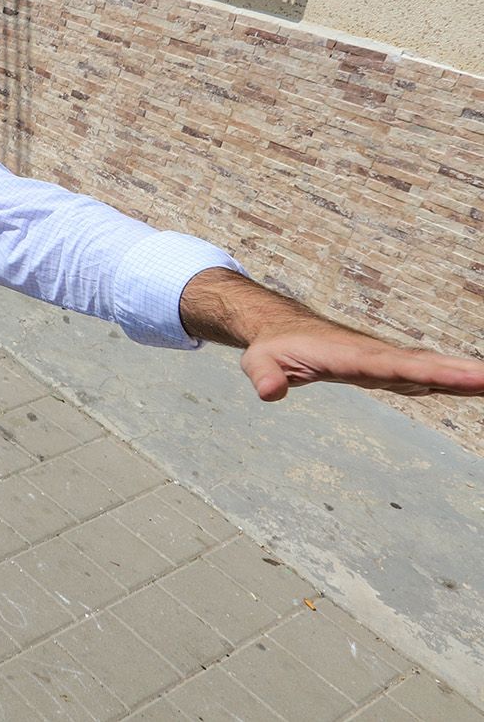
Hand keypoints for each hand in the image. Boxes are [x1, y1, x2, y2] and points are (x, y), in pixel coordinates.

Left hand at [179, 267, 483, 400]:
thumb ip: (264, 376)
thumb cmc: (272, 348)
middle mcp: (374, 358)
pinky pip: (421, 377)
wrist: (279, 329)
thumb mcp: (259, 362)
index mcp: (351, 357)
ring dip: (462, 376)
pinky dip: (447, 381)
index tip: (469, 376)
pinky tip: (472, 386)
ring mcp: (382, 364)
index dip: (431, 373)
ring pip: (429, 370)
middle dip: (461, 373)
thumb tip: (269, 393)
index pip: (396, 366)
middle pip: (424, 367)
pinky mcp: (384, 371)